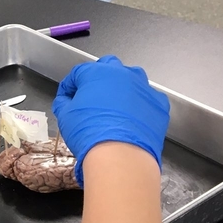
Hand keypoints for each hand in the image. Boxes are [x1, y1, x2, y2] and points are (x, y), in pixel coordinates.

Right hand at [51, 55, 169, 185]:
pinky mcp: (159, 103)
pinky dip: (140, 105)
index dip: (70, 86)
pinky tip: (132, 119)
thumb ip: (63, 103)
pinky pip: (147, 99)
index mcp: (96, 72)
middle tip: (91, 97)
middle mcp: (121, 74)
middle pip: (108, 67)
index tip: (67, 98)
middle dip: (98, 79)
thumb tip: (65, 101)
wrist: (120, 155)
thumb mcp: (65, 117)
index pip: (78, 73)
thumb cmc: (89, 132)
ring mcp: (143, 87)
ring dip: (122, 88)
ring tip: (114, 107)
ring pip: (131, 80)